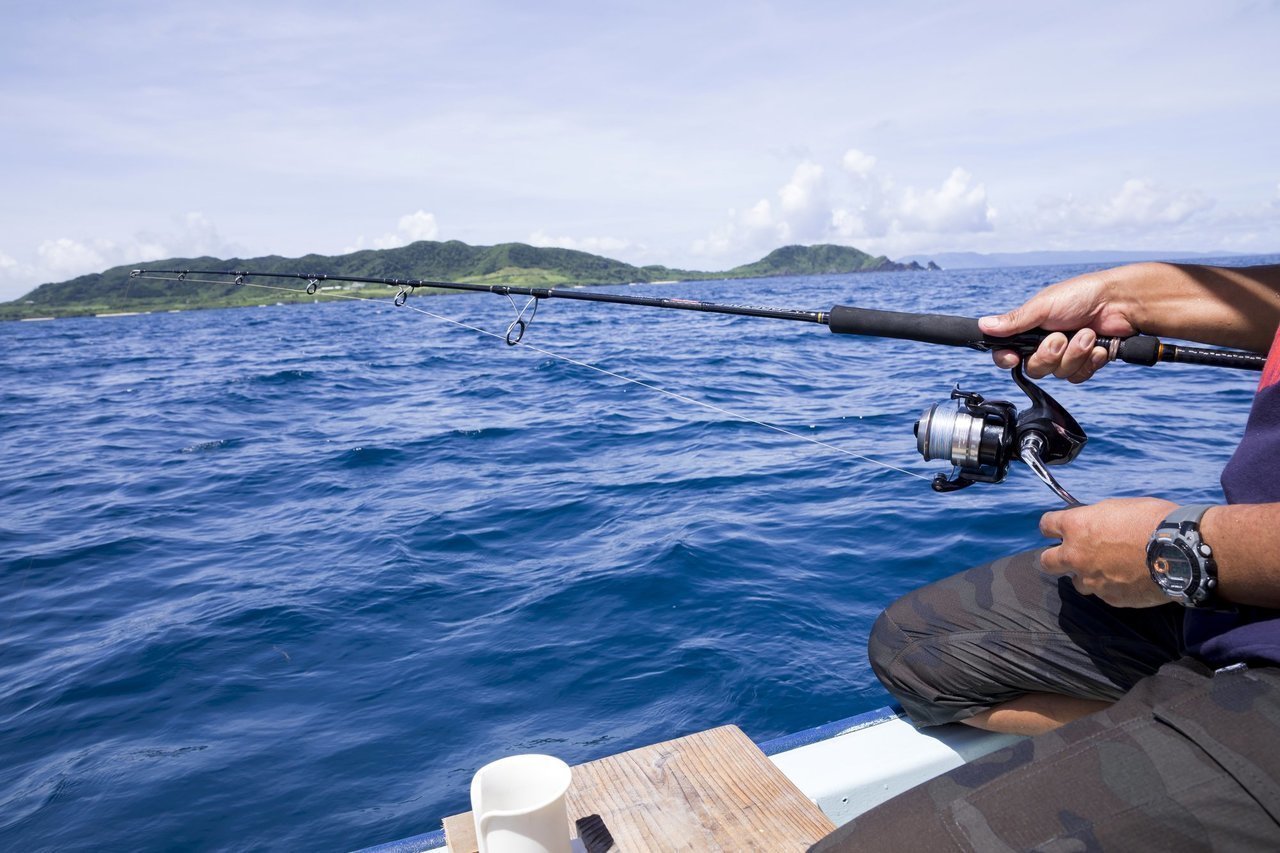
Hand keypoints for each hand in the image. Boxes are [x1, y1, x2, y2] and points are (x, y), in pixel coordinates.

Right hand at [978, 267, 1143, 382]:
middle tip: (1061, 337)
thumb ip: (1015, 321)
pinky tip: (1097, 347)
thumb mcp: (1043, 306)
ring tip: (1087, 335)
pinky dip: (1089, 361)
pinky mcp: (1085, 363)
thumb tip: (983, 325)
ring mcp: (1066, 355)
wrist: (1122, 303)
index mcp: (1030, 329)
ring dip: (1075, 355)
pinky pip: (1078, 377)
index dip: (1007, 360)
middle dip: (1050, 355)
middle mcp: (1045, 344)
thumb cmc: (1082, 295)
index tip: (1012, 358)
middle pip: (1034, 369)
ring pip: (1058, 374)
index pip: (1007, 353)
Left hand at [1038, 497, 1174, 606]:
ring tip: (1108, 569)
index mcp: (1076, 527)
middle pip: (1047, 561)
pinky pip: (1103, 593)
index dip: (1052, 526)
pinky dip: (1111, 587)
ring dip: (1087, 575)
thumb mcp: (1118, 508)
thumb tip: (1091, 524)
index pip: (1046, 525)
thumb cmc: (1153, 521)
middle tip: (1071, 555)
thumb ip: (1096, 519)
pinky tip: (1128, 579)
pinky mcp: (1110, 598)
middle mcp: (1076, 556)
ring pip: (1077, 582)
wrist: (1181, 552)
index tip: (1057, 528)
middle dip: (1055, 557)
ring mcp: (1092, 580)